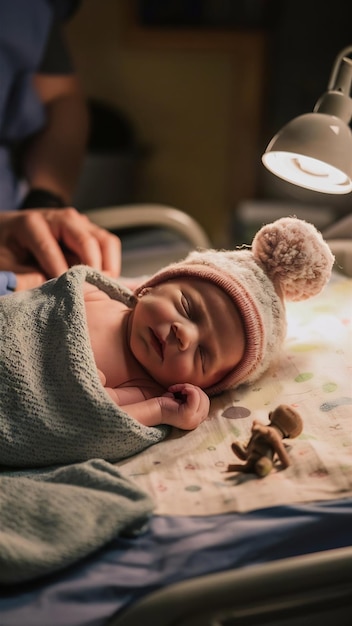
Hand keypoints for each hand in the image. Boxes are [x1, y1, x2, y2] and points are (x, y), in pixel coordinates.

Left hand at [0, 208, 120, 288]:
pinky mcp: (88, 230)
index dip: (60, 273)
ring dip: (107, 266)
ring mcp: (78, 222)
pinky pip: (108, 245)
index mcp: (32, 223)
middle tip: (91, 293)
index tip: (67, 294)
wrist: (9, 232)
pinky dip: (110, 263)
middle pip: (87, 241)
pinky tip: (99, 281)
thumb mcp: (5, 265)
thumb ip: (25, 278)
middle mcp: (60, 217)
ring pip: (105, 241)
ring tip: (99, 287)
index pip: (52, 249)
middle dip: (92, 270)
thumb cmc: (6, 249)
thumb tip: (54, 291)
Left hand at [159, 383, 209, 429]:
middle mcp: (196, 422)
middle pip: (205, 399)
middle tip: (180, 388)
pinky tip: (176, 389)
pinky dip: (187, 388)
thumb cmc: (166, 404)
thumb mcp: (184, 401)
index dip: (197, 393)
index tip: (183, 391)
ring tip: (178, 388)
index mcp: (196, 420)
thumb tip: (200, 390)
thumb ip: (195, 399)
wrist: (153, 410)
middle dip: (194, 389)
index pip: (206, 403)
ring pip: (201, 396)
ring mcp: (193, 420)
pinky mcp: (187, 415)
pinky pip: (194, 396)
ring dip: (189, 387)